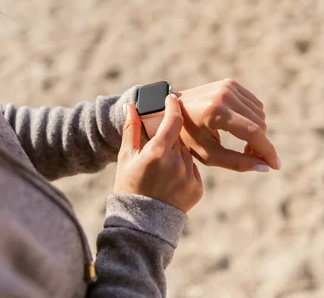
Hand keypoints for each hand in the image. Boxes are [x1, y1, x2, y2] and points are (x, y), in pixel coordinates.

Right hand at [115, 94, 202, 212]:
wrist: (141, 225)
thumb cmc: (129, 187)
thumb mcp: (126, 158)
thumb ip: (131, 130)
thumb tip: (132, 106)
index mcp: (157, 153)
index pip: (173, 120)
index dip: (173, 106)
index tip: (172, 98)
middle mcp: (176, 163)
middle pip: (180, 139)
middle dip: (170, 139)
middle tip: (158, 150)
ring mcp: (189, 177)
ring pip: (187, 154)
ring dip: (178, 156)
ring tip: (162, 171)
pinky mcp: (197, 189)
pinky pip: (193, 171)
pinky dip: (184, 172)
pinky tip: (170, 182)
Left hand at [177, 79, 279, 171]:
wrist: (171, 109)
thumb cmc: (187, 136)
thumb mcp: (207, 154)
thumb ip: (237, 162)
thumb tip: (265, 167)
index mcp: (216, 112)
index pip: (252, 132)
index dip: (266, 150)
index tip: (276, 166)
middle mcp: (224, 94)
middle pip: (259, 124)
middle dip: (260, 144)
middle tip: (250, 157)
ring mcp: (229, 86)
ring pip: (260, 114)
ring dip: (258, 133)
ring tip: (244, 145)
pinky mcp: (231, 83)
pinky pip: (255, 105)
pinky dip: (254, 119)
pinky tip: (241, 129)